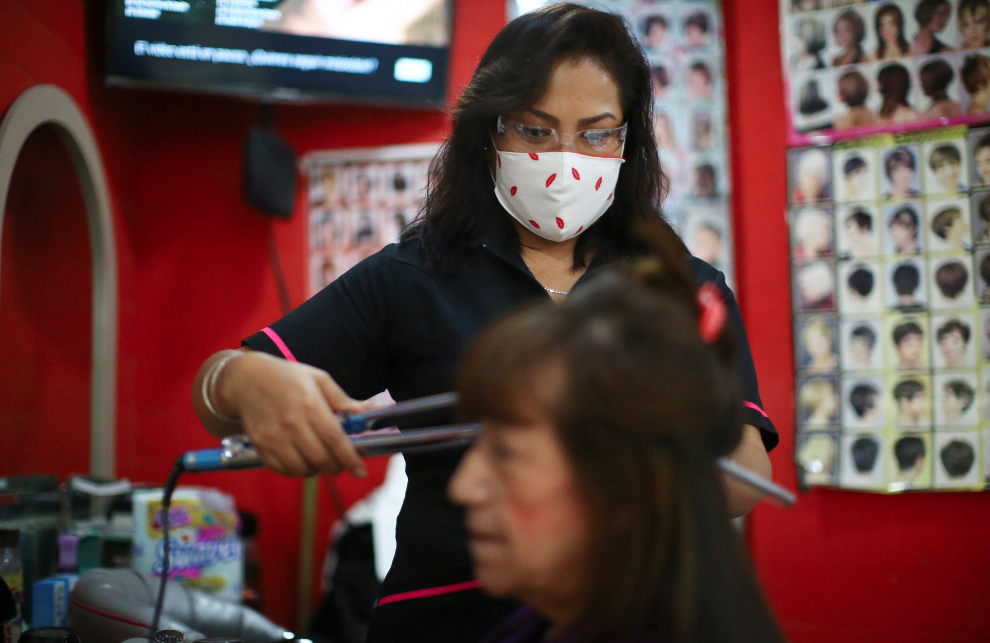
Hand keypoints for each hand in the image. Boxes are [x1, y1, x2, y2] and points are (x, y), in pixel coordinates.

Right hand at [218, 351, 371, 477]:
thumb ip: (342, 400)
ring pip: (302, 469)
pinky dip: (296, 470)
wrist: (245, 379)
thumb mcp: (318, 379)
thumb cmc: (286, 377)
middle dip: (337, 467)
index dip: (350, 458)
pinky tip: (302, 459)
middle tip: (342, 463)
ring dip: (317, 470)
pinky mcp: (260, 446)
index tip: (361, 471)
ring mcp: (273, 437)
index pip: (335, 439)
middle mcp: (291, 423)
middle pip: (320, 459)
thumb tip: (364, 413)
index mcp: (309, 404)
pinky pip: (282, 470)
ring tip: (321, 459)